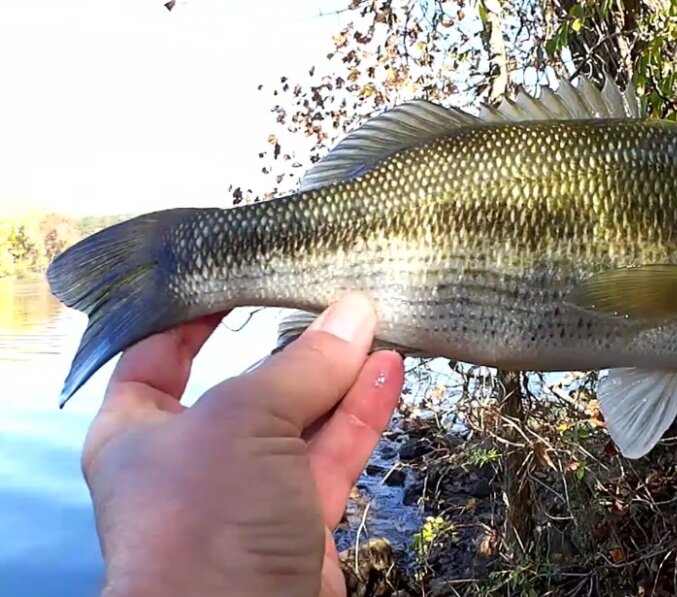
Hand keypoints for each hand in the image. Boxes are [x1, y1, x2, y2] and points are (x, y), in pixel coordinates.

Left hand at [82, 293, 403, 596]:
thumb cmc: (203, 518)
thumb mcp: (242, 421)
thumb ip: (301, 366)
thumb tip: (354, 313)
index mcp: (139, 431)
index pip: (159, 353)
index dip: (197, 311)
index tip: (240, 271)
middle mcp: (192, 459)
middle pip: (247, 385)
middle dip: (291, 343)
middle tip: (334, 294)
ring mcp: (250, 492)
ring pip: (301, 419)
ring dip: (339, 374)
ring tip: (376, 323)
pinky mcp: (300, 519)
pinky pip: (332, 453)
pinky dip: (360, 412)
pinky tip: (386, 370)